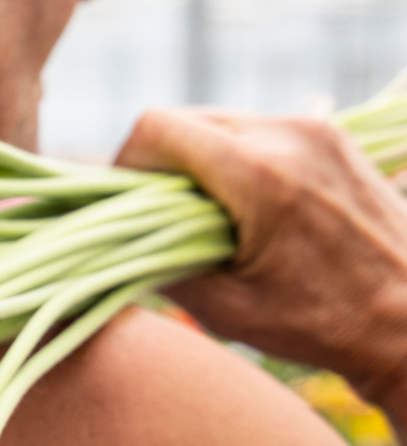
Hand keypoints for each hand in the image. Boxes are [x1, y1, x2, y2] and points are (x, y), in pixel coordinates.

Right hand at [116, 108, 406, 412]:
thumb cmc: (320, 325)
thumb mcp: (221, 307)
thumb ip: (155, 261)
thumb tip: (110, 238)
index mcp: (259, 174)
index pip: (155, 127)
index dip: (127, 164)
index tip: (128, 206)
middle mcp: (290, 135)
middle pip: (185, 120)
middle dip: (162, 166)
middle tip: (166, 221)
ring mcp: (318, 129)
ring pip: (220, 121)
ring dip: (200, 162)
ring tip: (214, 218)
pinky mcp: (335, 134)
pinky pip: (258, 130)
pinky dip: (237, 160)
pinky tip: (251, 207)